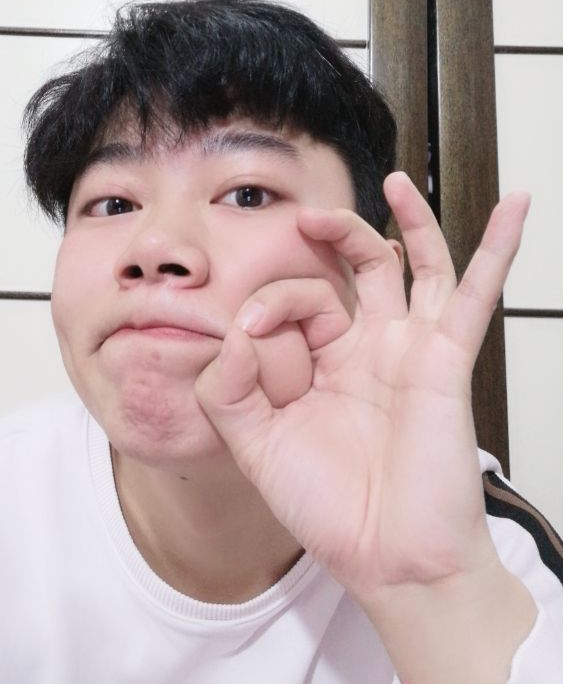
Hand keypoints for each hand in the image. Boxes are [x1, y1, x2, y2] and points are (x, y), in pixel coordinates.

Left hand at [194, 171, 530, 604]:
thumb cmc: (331, 509)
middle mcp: (372, 348)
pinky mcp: (447, 360)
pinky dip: (496, 249)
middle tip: (304, 218)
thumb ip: (229, 390)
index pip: (301, 300)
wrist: (389, 560)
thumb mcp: (256, 446)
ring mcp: (412, 350)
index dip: (269, 305)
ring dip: (407, 221)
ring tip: (392, 182)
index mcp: (328, 363)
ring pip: (416, 266)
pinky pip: (474, 294)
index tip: (248, 335)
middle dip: (332, 236)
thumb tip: (237, 333)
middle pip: (359, 268)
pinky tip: (513, 207)